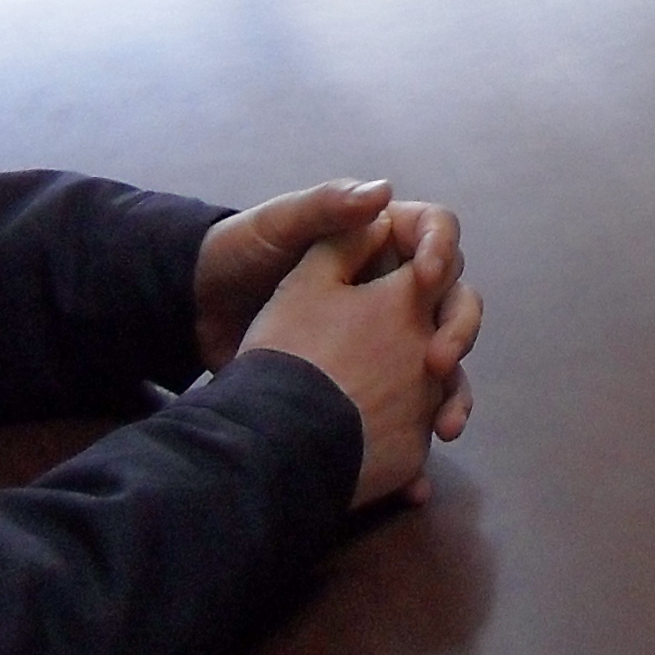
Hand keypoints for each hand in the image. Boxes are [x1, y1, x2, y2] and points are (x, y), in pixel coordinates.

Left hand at [218, 182, 482, 510]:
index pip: (435, 232)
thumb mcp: (278, 226)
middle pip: (453, 298)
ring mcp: (387, 336)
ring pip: (443, 358)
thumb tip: (385, 193)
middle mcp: (395, 284)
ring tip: (445, 425)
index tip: (427, 277)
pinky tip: (422, 462)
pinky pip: (413, 405)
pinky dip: (423, 434)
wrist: (196, 315)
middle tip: (438, 361)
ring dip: (455, 391)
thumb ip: (326, 207)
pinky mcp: (372, 380)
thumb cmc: (239, 258)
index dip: (442, 249)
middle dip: (458, 329)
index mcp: (380, 239)